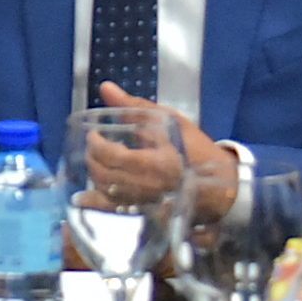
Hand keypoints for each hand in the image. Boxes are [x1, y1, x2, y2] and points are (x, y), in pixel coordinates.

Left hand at [95, 82, 234, 217]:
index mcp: (156, 163)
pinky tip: (82, 198)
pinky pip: (113, 210)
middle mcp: (147, 187)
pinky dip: (94, 203)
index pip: (112, 156)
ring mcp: (144, 202)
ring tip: (96, 161)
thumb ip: (134, 107)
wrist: (220, 184)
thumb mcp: (169, 122)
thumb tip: (105, 88)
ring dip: (94, 175)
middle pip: (104, 174)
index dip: (96, 144)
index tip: (93, 134)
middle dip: (92, 158)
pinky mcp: (143, 212)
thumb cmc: (195, 149)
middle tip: (93, 146)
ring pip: (105, 191)